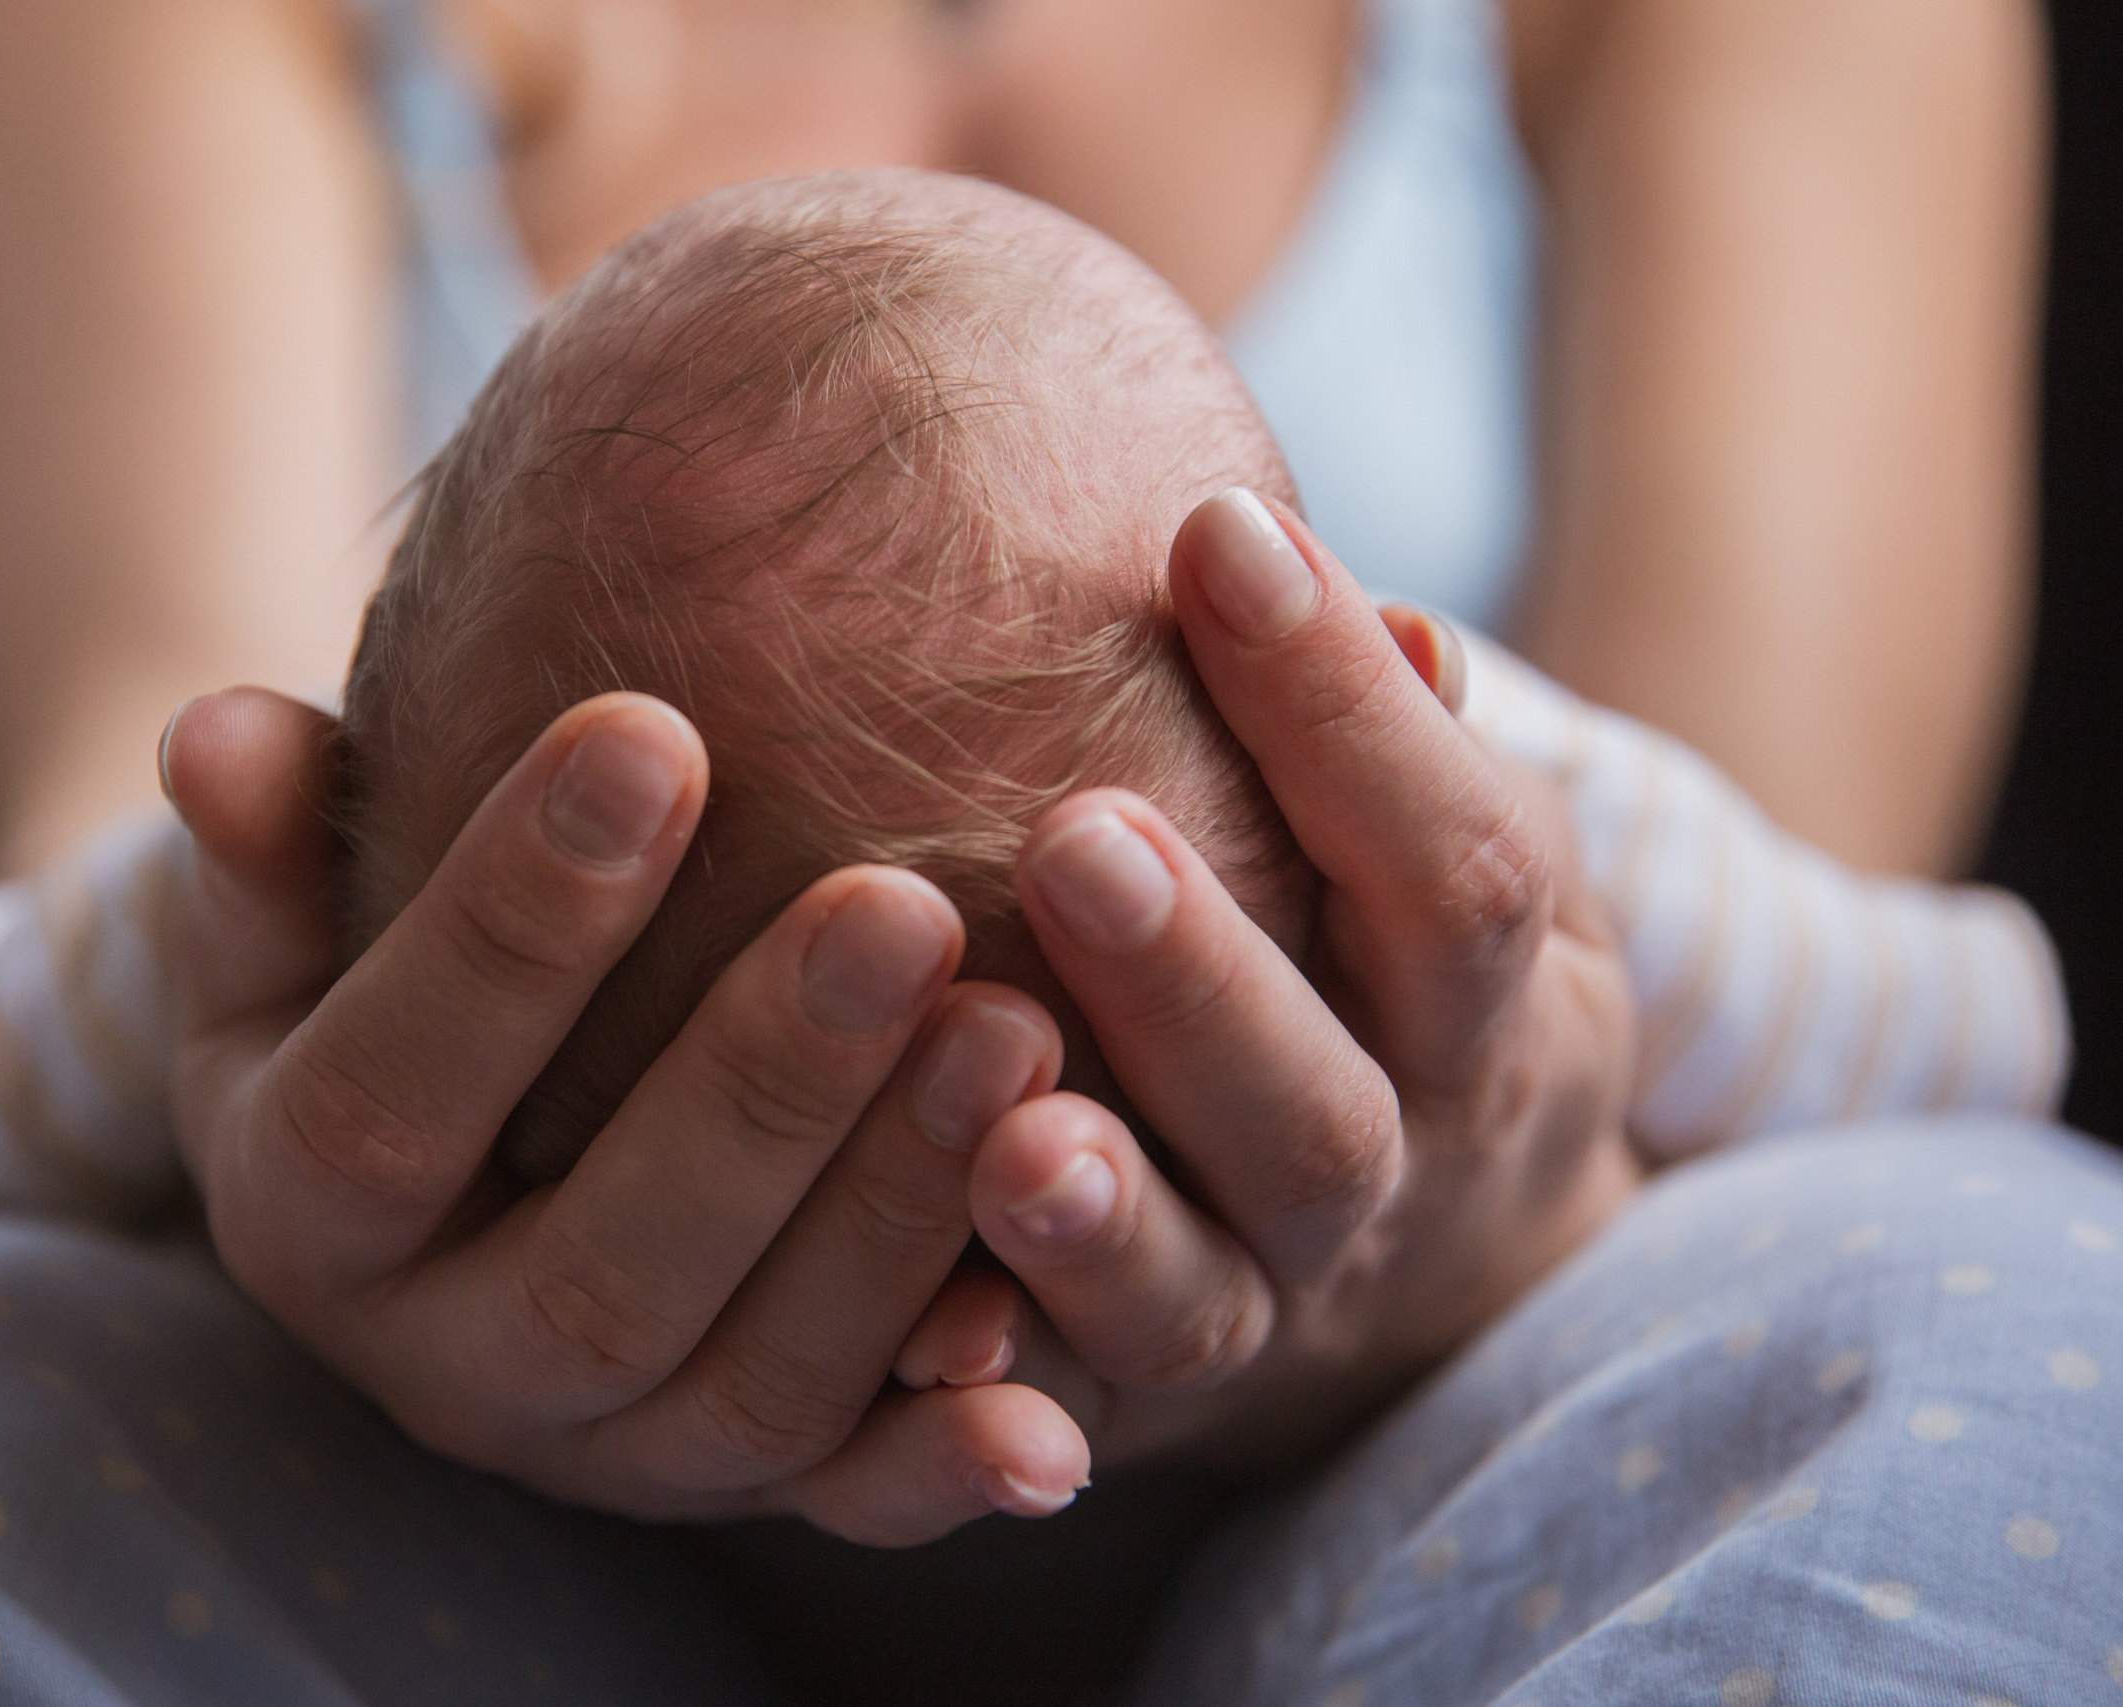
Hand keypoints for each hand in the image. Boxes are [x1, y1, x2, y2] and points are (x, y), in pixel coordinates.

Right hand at [160, 688, 1088, 1543]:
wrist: (449, 1201)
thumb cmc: (372, 1000)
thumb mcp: (287, 934)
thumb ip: (276, 847)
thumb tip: (216, 735)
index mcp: (304, 1219)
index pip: (396, 1087)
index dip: (515, 920)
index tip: (652, 728)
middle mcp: (450, 1371)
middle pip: (606, 1264)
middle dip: (759, 1087)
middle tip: (902, 908)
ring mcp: (610, 1453)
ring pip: (757, 1381)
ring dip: (896, 1222)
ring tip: (1020, 1031)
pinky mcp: (752, 1495)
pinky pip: (861, 1494)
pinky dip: (959, 1454)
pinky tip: (1057, 1399)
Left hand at [899, 491, 1642, 1468]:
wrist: (1433, 1270)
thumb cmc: (1394, 982)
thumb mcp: (1453, 865)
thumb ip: (1384, 754)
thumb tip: (1320, 578)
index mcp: (1486, 1020)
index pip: (1455, 869)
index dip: (1346, 714)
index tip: (1218, 531)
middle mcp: (1390, 1182)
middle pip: (1317, 1105)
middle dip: (1204, 980)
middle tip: (1074, 840)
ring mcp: (1264, 1318)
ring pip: (1196, 1296)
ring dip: (1102, 1228)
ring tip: (1006, 1141)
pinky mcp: (1134, 1418)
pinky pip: (1063, 1430)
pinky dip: (994, 1408)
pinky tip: (912, 1351)